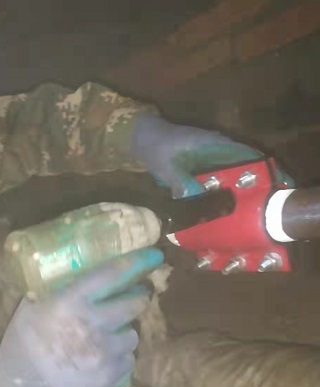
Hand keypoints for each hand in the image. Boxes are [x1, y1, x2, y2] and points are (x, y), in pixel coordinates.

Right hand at [0, 247, 163, 386]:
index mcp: (70, 302)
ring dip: (125, 332)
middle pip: (134, 304)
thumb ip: (53, 291)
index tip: (153, 256)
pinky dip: (120, 358)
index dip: (137, 262)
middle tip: (137, 297)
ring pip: (132, 334)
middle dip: (138, 298)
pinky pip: (128, 360)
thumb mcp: (29, 309)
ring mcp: (104, 352)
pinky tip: (106, 359)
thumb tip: (72, 273)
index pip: (112, 274)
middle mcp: (92, 324)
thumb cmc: (20, 347)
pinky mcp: (109, 376)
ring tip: (112, 336)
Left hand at [132, 113, 264, 198]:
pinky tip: (227, 211)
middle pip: (248, 168)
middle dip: (257, 187)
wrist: (143, 139)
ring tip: (250, 215)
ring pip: (236, 175)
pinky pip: (223, 180)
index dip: (266, 170)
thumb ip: (181, 184)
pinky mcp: (206, 167)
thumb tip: (197, 202)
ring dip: (242, 192)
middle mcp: (221, 150)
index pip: (249, 156)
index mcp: (216, 145)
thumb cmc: (157, 148)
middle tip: (265, 211)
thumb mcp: (166, 168)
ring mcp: (214, 159)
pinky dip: (227, 193)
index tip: (277, 188)